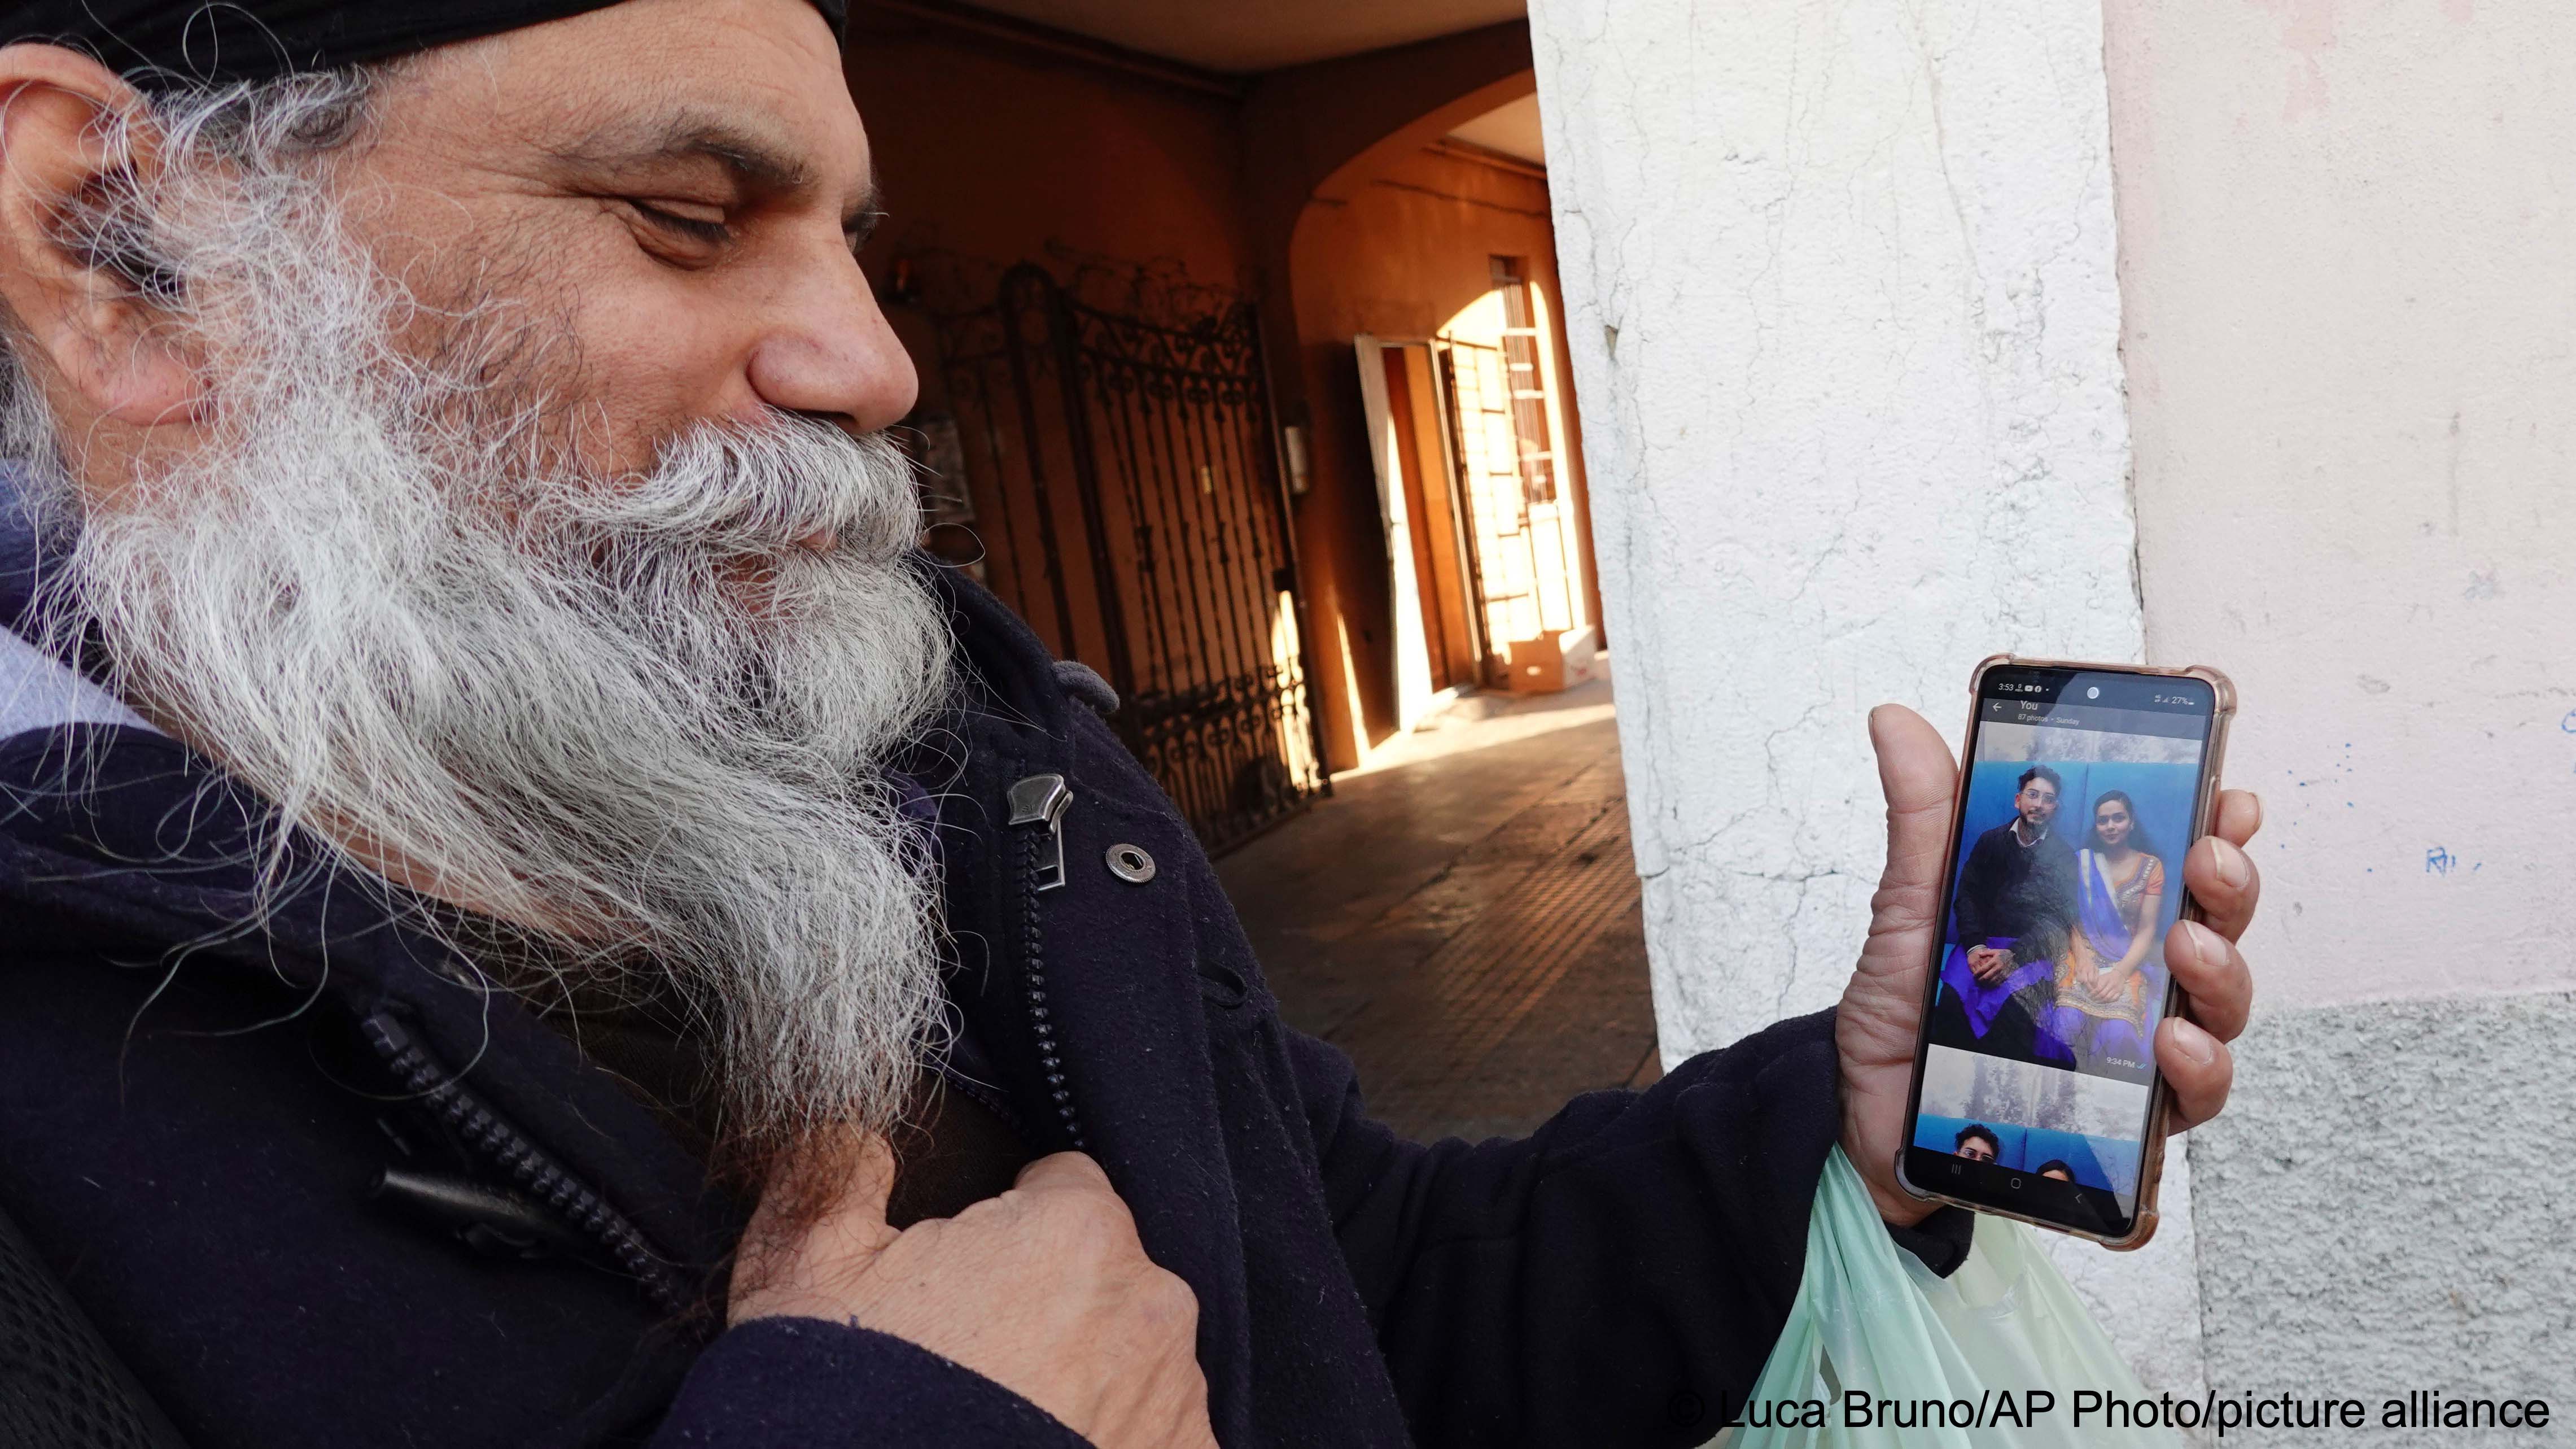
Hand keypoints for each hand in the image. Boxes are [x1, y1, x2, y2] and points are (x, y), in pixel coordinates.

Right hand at [731, 1140, 1217, 1448]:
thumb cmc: (843, 1398)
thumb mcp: (801, 1269)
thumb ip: (837, 1173)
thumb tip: (851, 1131)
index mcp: (1078, 1230)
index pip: (1063, 1184)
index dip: (1007, 1223)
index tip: (964, 1274)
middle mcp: (1152, 1306)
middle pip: (1105, 1274)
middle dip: (1052, 1302)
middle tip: (972, 1360)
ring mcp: (1177, 1399)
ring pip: (1135, 1355)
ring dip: (1089, 1375)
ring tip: (1002, 1422)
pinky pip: (1156, 1433)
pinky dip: (1113, 1438)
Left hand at [1835, 705, 2259, 1225]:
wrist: (1870, 1116)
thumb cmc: (1906, 1008)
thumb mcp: (1915, 905)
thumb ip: (1925, 817)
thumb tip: (1897, 720)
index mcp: (2091, 914)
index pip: (2176, 862)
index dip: (2217, 824)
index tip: (2229, 794)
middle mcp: (2128, 975)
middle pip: (2216, 925)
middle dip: (2229, 887)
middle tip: (2210, 861)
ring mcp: (2136, 1045)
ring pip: (2220, 1009)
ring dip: (2223, 974)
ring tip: (2191, 951)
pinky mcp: (2126, 1116)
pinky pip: (2185, 1100)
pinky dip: (2196, 1074)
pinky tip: (2174, 1048)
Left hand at [1964, 945, 2010, 982]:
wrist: (2016, 958)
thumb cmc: (2003, 954)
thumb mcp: (1995, 951)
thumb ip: (1986, 952)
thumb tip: (1978, 954)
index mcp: (1994, 961)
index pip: (1982, 969)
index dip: (1976, 974)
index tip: (1973, 976)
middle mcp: (1998, 968)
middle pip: (1986, 977)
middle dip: (1979, 980)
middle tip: (1976, 981)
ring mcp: (2002, 974)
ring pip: (1991, 982)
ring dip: (1985, 984)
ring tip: (1980, 984)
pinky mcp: (2006, 978)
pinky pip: (1997, 984)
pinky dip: (1992, 985)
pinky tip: (1988, 985)